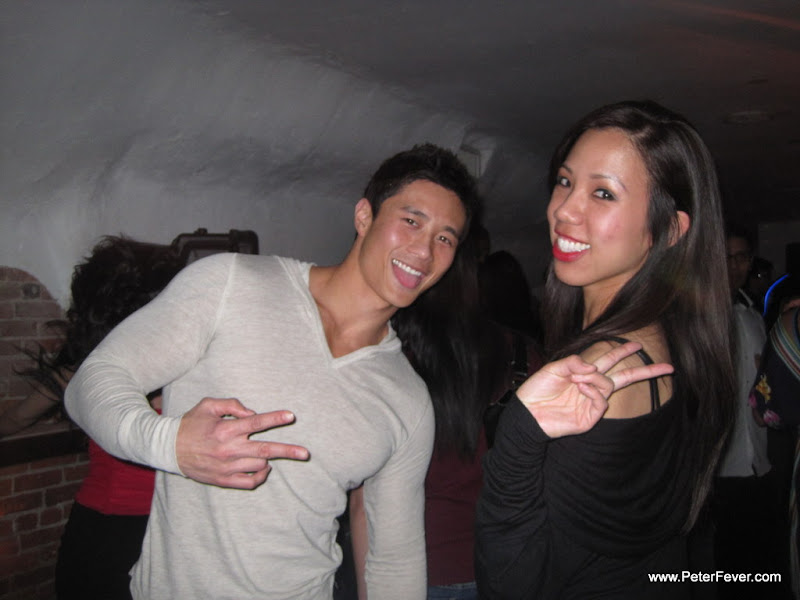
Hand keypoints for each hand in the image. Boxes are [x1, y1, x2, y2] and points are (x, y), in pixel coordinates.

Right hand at [176, 397, 309, 488]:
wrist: (169, 449)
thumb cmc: (191, 424)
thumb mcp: (207, 405)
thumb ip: (231, 405)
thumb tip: (252, 413)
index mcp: (226, 429)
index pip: (256, 422)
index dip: (275, 418)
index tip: (291, 416)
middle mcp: (229, 449)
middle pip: (266, 450)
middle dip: (288, 451)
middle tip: (306, 453)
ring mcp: (227, 467)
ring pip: (260, 464)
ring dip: (267, 458)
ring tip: (264, 452)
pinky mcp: (224, 480)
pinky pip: (250, 482)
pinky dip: (260, 476)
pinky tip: (263, 468)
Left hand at [516, 342, 673, 437]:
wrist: (527, 412)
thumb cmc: (538, 390)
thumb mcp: (553, 369)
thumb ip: (573, 362)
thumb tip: (593, 364)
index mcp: (584, 374)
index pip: (609, 361)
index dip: (622, 352)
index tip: (637, 345)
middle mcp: (592, 388)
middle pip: (625, 377)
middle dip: (646, 372)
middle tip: (668, 367)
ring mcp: (593, 403)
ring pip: (610, 385)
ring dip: (596, 378)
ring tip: (577, 379)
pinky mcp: (590, 418)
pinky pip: (602, 401)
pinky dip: (594, 391)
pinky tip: (581, 387)